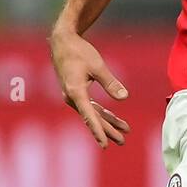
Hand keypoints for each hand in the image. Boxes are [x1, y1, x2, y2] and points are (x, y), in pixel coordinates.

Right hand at [49, 27, 130, 148]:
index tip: (105, 144)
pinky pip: (90, 107)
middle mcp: (72, 97)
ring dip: (108, 123)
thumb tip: (124, 97)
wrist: (62, 41)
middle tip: (122, 141)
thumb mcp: (97, 66)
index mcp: (75, 92)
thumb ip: (110, 82)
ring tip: (123, 133)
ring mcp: (73, 96)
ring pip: (93, 114)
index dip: (99, 131)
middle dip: (108, 130)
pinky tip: (113, 119)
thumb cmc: (79, 51)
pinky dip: (102, 113)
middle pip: (92, 118)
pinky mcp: (76, 92)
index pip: (90, 116)